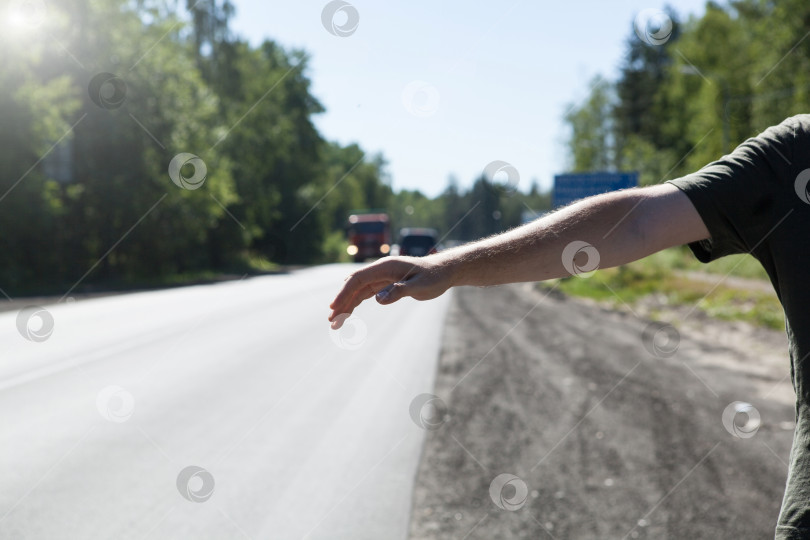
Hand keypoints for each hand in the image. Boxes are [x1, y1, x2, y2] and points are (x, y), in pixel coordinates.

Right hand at [328, 255, 454, 328]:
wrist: (444, 271)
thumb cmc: (434, 277)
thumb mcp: (420, 286)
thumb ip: (399, 291)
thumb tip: (378, 299)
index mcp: (385, 267)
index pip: (358, 279)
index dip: (344, 293)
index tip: (335, 309)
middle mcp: (380, 269)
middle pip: (353, 285)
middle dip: (341, 302)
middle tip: (331, 321)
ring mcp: (381, 276)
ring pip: (358, 291)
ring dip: (346, 305)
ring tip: (335, 322)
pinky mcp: (384, 283)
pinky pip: (365, 293)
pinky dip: (356, 303)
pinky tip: (348, 313)